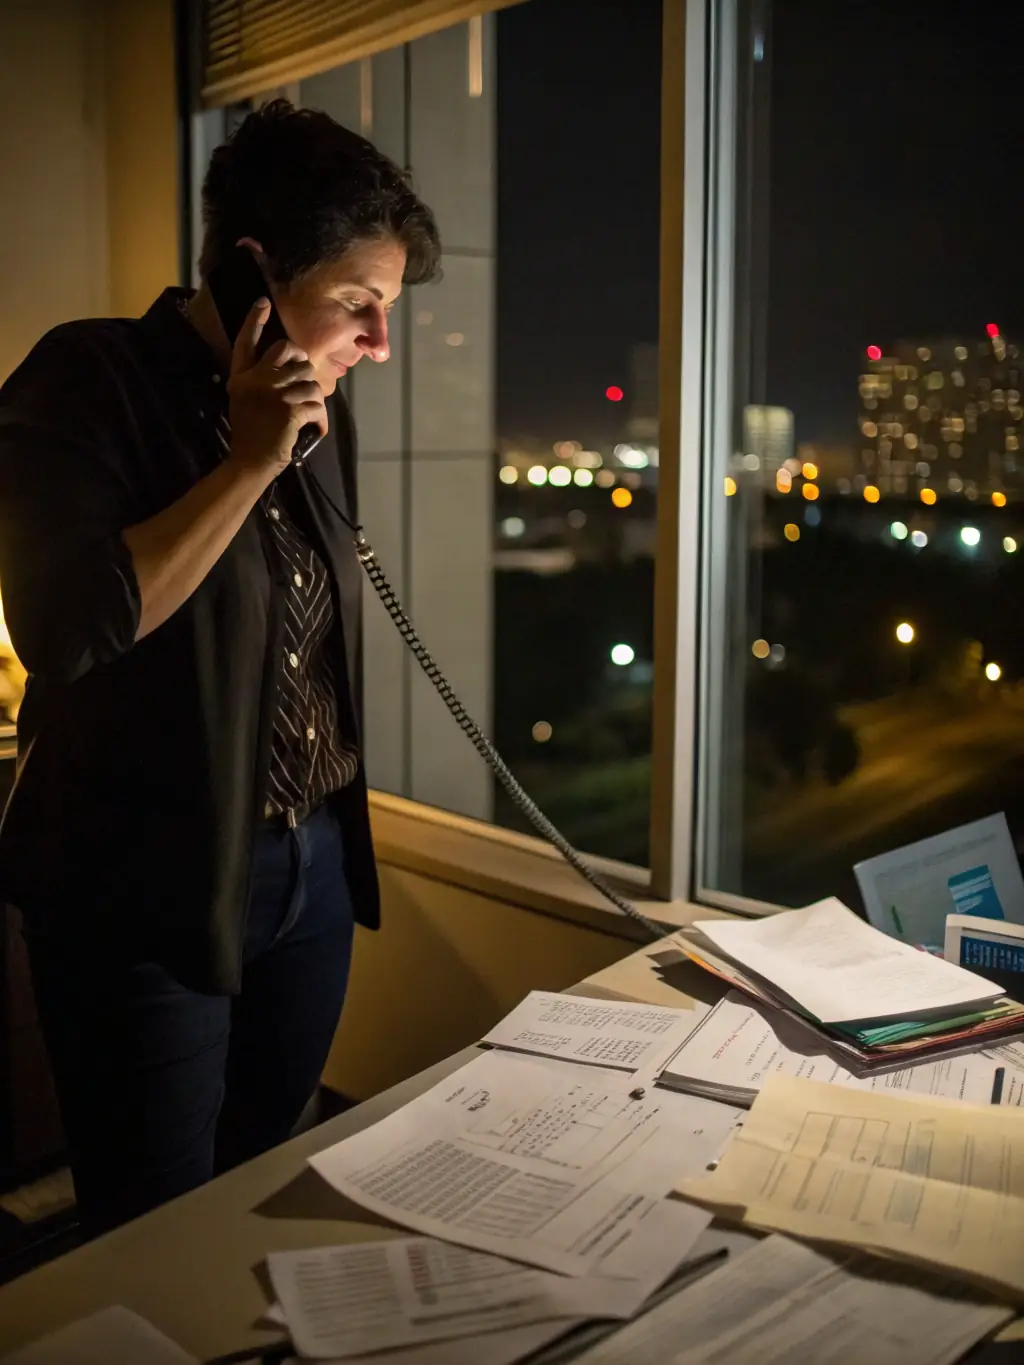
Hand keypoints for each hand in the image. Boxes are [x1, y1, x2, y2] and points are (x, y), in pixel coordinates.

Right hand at [225, 298, 327, 477]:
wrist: (250, 462)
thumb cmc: (251, 435)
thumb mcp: (244, 401)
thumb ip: (259, 382)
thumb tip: (290, 368)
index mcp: (241, 377)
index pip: (246, 342)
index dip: (254, 321)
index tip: (263, 302)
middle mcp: (256, 379)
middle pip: (289, 351)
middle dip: (303, 365)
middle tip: (304, 385)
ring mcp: (273, 393)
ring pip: (310, 379)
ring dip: (315, 398)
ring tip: (308, 414)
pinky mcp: (290, 409)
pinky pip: (317, 405)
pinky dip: (320, 420)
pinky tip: (315, 429)